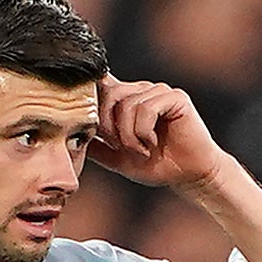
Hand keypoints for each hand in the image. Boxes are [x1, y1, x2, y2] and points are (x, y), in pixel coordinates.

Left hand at [90, 77, 231, 192]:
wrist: (191, 175)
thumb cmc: (158, 165)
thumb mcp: (118, 159)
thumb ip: (96, 147)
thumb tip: (69, 138)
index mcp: (127, 100)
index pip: (102, 86)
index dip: (92, 95)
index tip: (87, 117)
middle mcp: (141, 90)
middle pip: (110, 94)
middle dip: (109, 126)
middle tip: (121, 148)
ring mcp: (159, 91)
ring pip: (127, 104)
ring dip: (129, 135)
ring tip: (141, 151)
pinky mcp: (175, 97)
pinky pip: (147, 108)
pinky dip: (143, 131)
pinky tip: (152, 144)